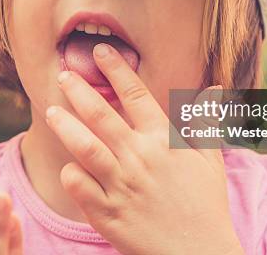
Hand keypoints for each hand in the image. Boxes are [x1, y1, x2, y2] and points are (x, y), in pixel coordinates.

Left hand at [45, 43, 243, 254]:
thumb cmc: (206, 204)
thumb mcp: (211, 159)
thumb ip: (205, 120)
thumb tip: (215, 86)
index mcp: (164, 141)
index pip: (136, 95)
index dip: (116, 69)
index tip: (99, 52)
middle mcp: (140, 158)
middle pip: (101, 115)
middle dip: (79, 90)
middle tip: (63, 74)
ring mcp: (121, 186)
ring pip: (84, 147)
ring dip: (64, 125)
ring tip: (51, 111)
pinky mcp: (107, 214)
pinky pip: (78, 187)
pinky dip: (71, 174)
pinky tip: (69, 166)